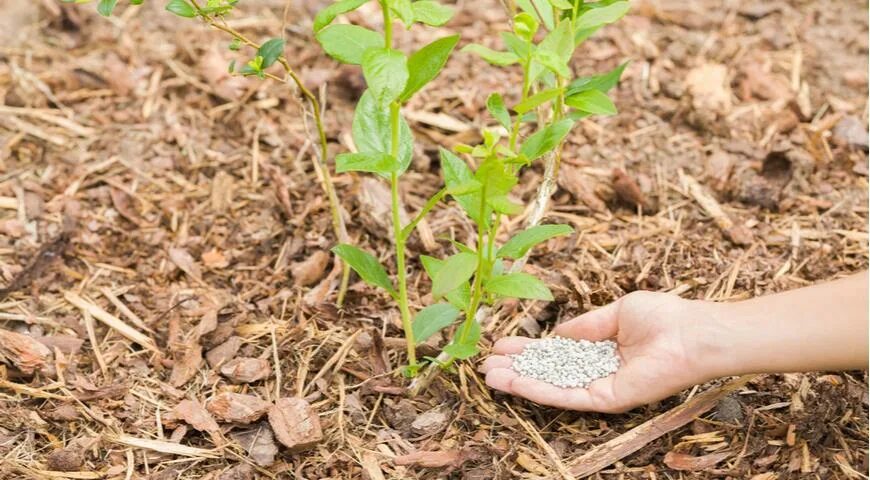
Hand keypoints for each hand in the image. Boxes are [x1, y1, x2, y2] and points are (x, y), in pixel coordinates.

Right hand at [480, 291, 720, 412]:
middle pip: (548, 372)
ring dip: (518, 382)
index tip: (502, 344)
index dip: (529, 349)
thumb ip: (585, 327)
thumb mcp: (615, 313)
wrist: (691, 334)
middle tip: (486, 362)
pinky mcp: (605, 399)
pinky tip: (513, 382)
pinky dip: (537, 390)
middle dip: (516, 367)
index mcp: (600, 350)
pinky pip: (565, 397)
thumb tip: (556, 333)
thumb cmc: (663, 318)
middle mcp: (597, 372)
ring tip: (488, 375)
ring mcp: (600, 387)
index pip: (556, 353)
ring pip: (550, 388)